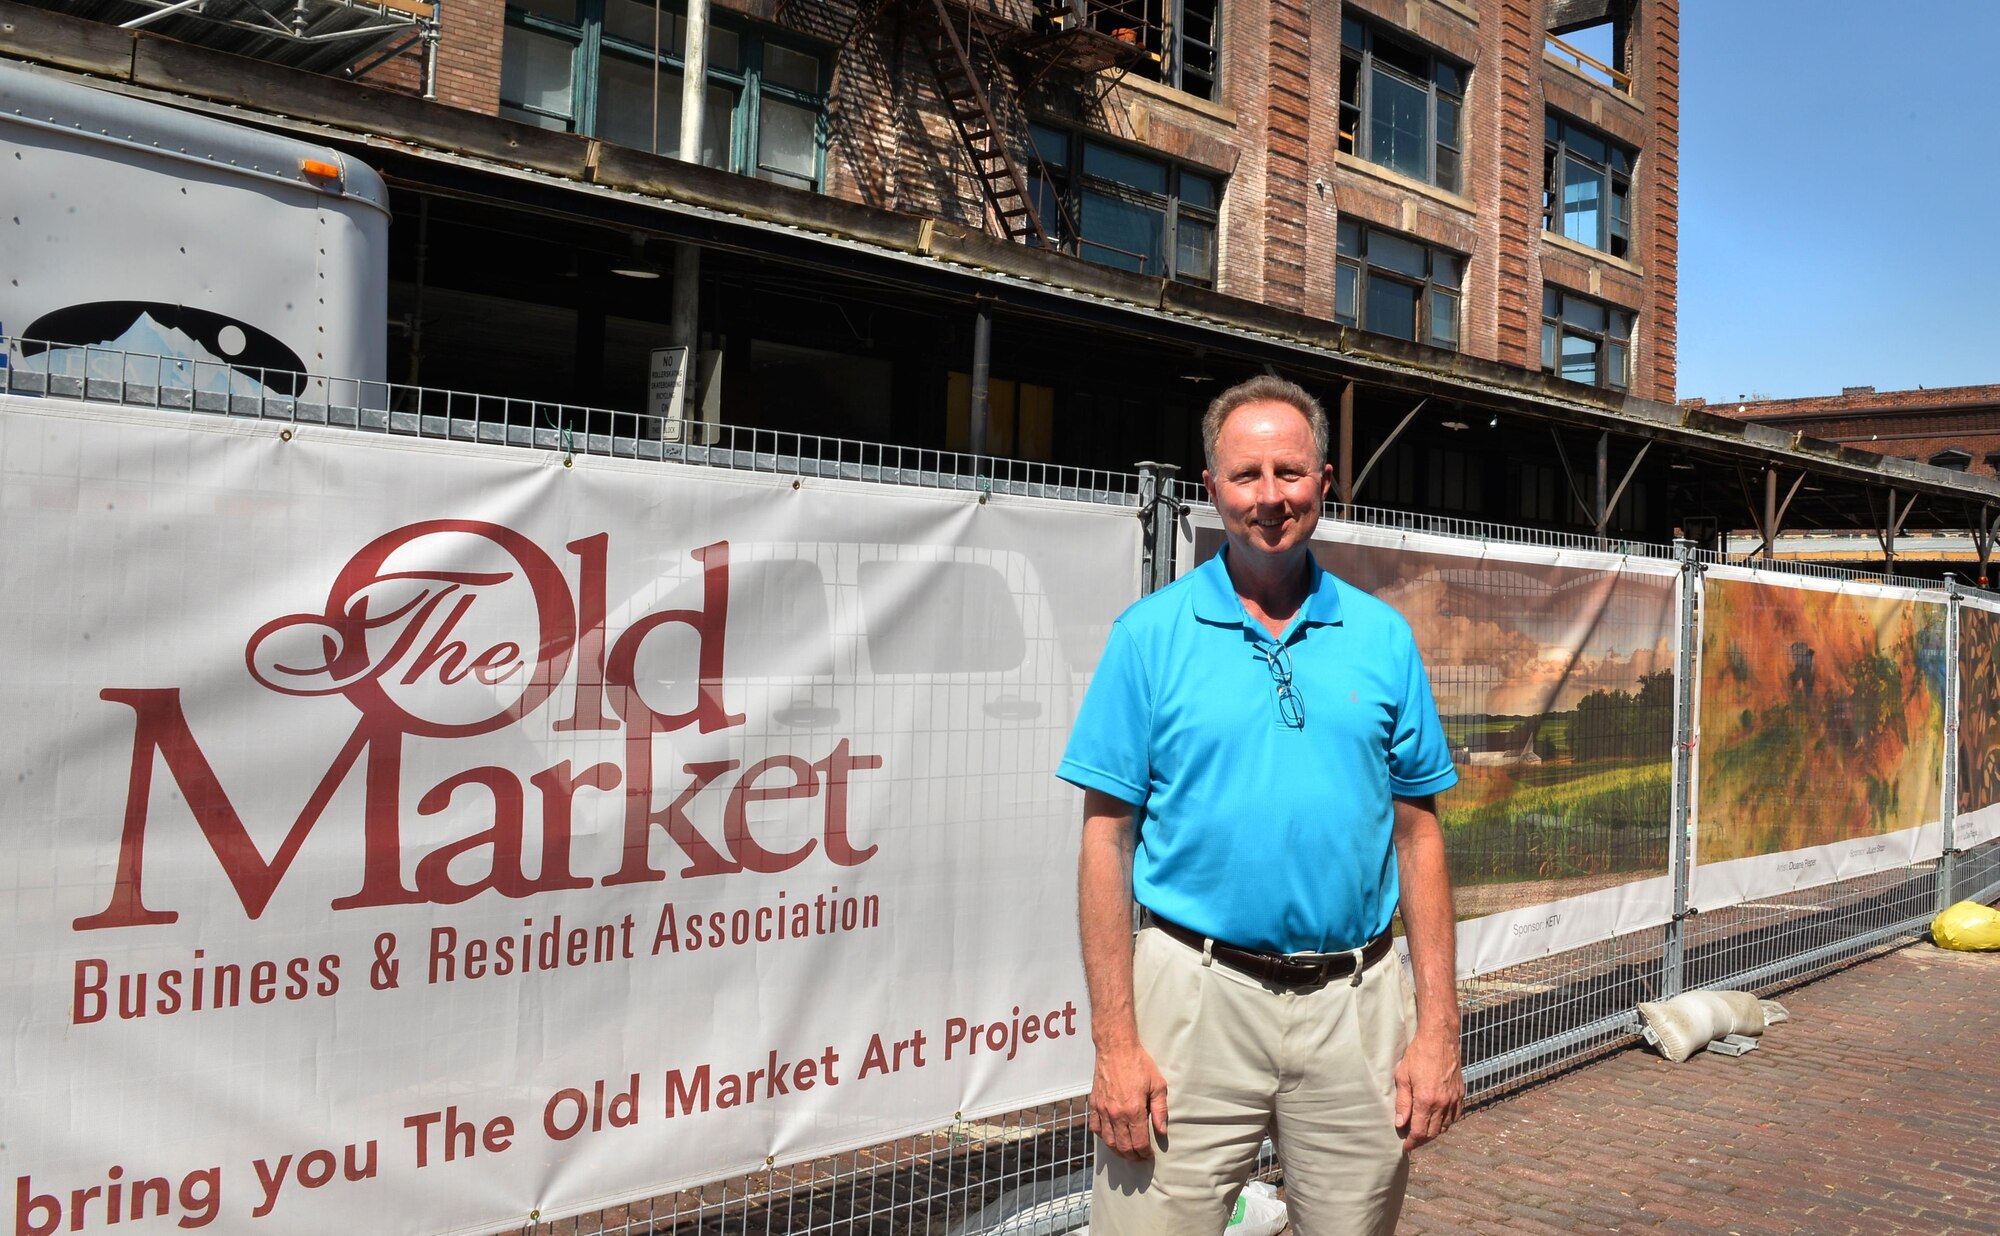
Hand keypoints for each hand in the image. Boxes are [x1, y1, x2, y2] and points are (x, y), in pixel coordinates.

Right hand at [1088, 1039, 1168, 1159]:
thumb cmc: (1139, 1064)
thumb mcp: (1158, 1085)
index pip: (1139, 1142)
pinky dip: (1103, 1137)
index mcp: (1133, 1110)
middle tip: (1139, 1157)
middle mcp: (1116, 1114)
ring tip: (1126, 1152)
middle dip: (1132, 1156)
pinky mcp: (1094, 1104)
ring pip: (1108, 1141)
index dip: (1145, 1153)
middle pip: (1123, 1146)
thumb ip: (1160, 1110)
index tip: (1149, 1155)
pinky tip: (1110, 1138)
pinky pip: (1095, 1128)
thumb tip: (1162, 1130)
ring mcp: (1103, 1110)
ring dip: (1118, 1150)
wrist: (1116, 1048)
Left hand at [1393, 1024, 1462, 1149]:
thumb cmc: (1418, 1055)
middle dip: (1421, 1141)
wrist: (1440, 1039)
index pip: (1419, 1132)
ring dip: (1433, 1133)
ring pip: (1445, 1127)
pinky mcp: (1460, 1094)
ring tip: (1421, 1133)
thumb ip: (1402, 1103)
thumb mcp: (1403, 1077)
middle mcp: (1443, 1103)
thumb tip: (1400, 1124)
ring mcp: (1454, 1099)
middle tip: (1411, 1142)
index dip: (1411, 1142)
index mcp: (1426, 1100)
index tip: (1405, 1147)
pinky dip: (1445, 1123)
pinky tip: (1436, 1121)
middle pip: (1433, 1133)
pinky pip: (1454, 1117)